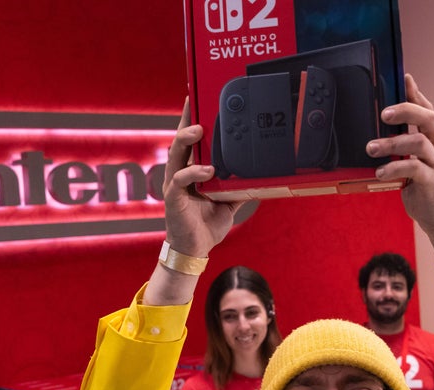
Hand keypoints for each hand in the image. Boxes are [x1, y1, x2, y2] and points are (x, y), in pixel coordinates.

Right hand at [161, 99, 244, 258]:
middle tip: (193, 101)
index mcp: (192, 169)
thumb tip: (259, 178)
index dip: (191, 118)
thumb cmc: (207, 223)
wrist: (195, 248)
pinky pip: (182, 180)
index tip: (195, 97)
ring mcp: (176, 183)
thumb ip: (239, 187)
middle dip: (185, 118)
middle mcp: (181, 172)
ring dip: (186, 139)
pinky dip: (195, 173)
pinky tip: (208, 171)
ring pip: (176, 154)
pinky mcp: (174, 197)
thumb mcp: (229, 202)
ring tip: (199, 130)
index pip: (191, 140)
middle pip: (180, 139)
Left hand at [366, 74, 433, 267]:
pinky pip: (413, 169)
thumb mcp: (415, 165)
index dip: (417, 94)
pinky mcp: (432, 183)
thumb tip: (382, 136)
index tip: (404, 77)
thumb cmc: (426, 192)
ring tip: (371, 148)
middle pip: (428, 118)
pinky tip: (380, 172)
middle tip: (383, 114)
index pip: (428, 111)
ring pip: (418, 142)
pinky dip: (393, 168)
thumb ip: (404, 149)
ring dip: (391, 143)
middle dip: (406, 110)